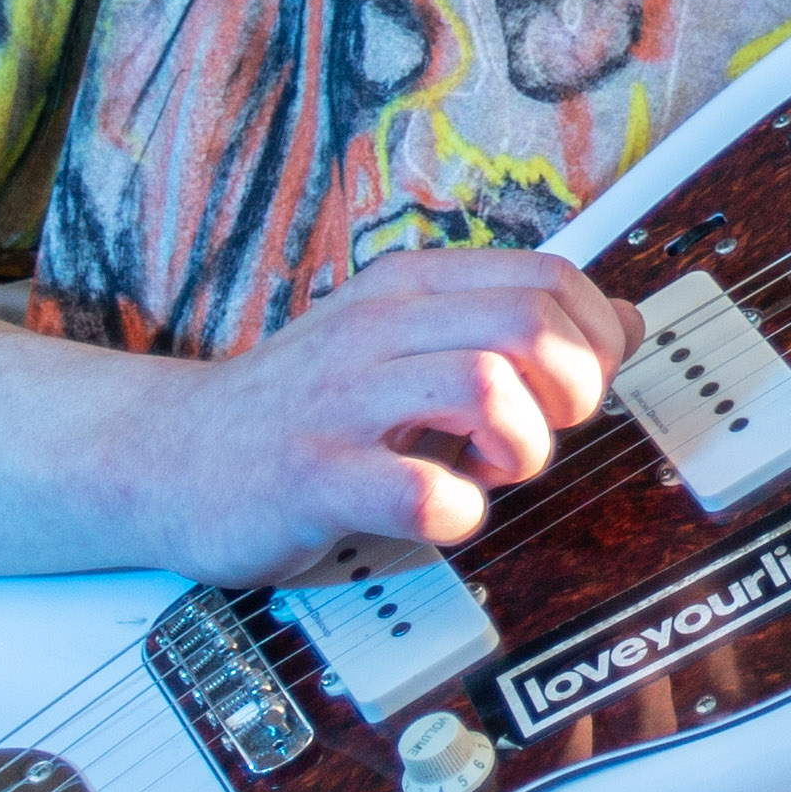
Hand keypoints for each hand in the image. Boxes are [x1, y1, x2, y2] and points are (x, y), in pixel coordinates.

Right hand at [149, 247, 644, 576]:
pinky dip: (458, 514)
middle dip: (569, 390)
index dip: (592, 339)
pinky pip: (424, 492)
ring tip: (490, 470)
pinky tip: (440, 514)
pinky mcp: (315, 475)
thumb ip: (507, 328)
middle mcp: (380, 329)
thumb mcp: (406, 343)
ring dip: (519, 445)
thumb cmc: (299, 408)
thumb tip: (622, 322)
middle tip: (537, 432)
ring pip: (486, 386)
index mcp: (408, 289)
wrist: (169, 454)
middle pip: (531, 323)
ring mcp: (344, 400)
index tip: (570, 388)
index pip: (551, 277)